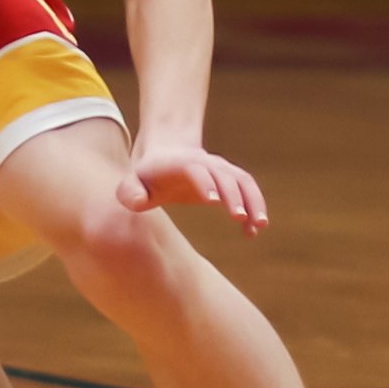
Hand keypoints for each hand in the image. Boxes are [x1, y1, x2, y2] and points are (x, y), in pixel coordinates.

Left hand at [115, 133, 267, 234]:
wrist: (166, 155)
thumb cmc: (145, 176)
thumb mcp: (130, 183)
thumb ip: (129, 192)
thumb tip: (140, 202)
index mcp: (180, 164)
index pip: (196, 169)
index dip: (204, 182)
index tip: (213, 201)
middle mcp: (205, 163)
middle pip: (224, 174)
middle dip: (233, 194)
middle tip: (239, 217)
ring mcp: (220, 169)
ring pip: (243, 181)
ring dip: (253, 200)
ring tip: (259, 225)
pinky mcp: (229, 179)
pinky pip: (247, 190)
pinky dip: (254, 207)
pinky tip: (253, 231)